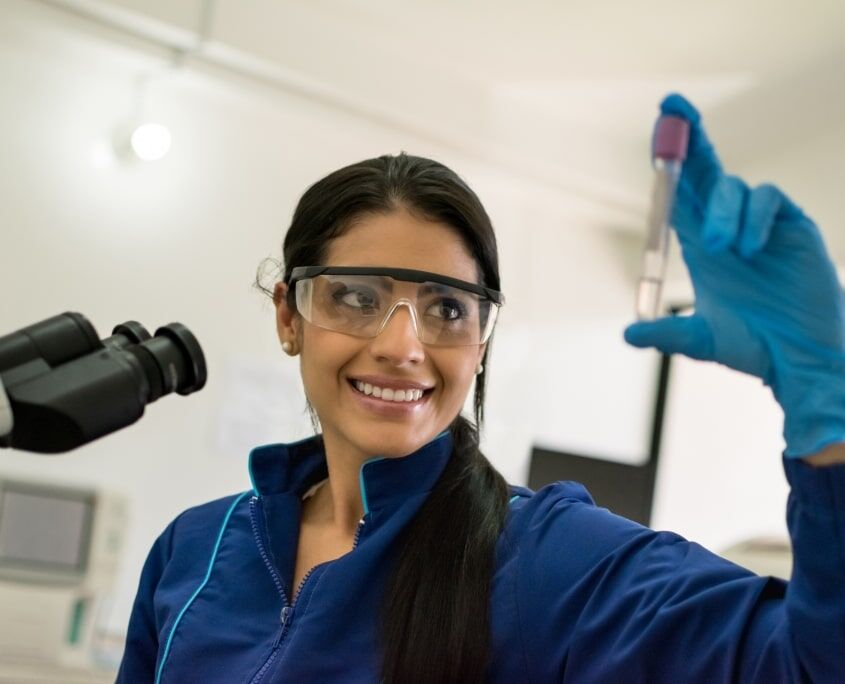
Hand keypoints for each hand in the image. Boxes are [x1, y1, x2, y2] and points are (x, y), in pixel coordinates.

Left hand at [624, 93, 844, 458]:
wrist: (800, 358)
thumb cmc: (752, 347)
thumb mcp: (701, 339)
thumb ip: (667, 334)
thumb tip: (628, 334)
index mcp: (700, 245)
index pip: (679, 194)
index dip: (668, 162)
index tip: (657, 126)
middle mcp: (726, 228)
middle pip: (706, 172)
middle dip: (690, 138)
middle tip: (673, 106)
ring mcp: (759, 225)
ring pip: (734, 188)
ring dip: (721, 210)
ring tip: (720, 248)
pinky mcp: (791, 226)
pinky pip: (767, 201)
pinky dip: (752, 218)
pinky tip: (749, 250)